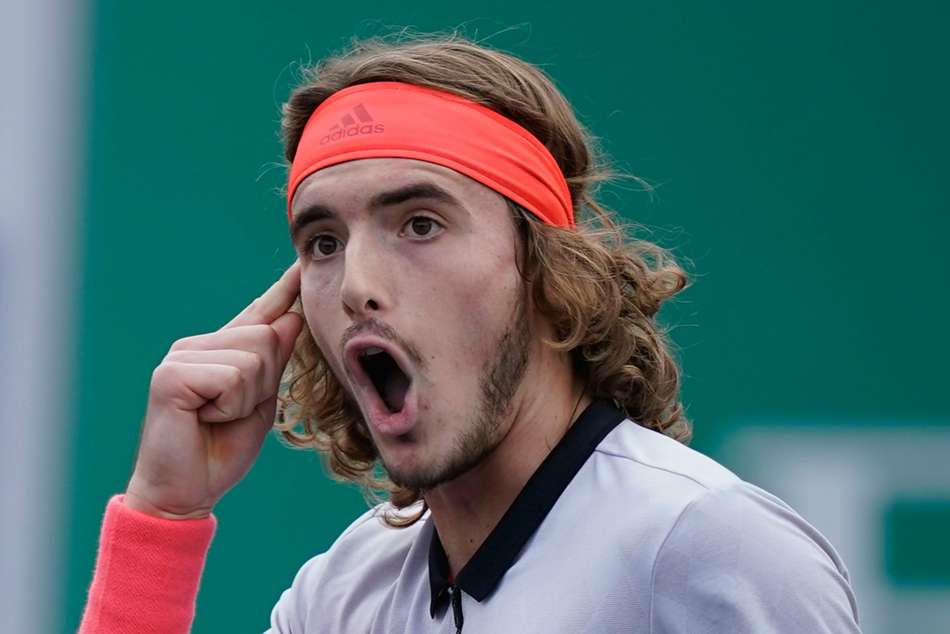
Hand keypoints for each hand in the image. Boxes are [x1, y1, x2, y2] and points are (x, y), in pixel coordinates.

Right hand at [124, 262, 303, 518]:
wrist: (184, 493)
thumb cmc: (220, 451)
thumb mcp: (260, 403)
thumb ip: (274, 362)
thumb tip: (292, 318)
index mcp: (222, 350)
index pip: (261, 312)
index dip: (284, 290)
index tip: (302, 263)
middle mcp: (199, 345)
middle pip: (269, 337)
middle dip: (266, 382)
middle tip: (232, 413)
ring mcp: (182, 356)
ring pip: (254, 356)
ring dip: (248, 398)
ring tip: (217, 417)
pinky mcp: (171, 374)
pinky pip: (233, 376)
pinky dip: (229, 406)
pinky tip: (204, 419)